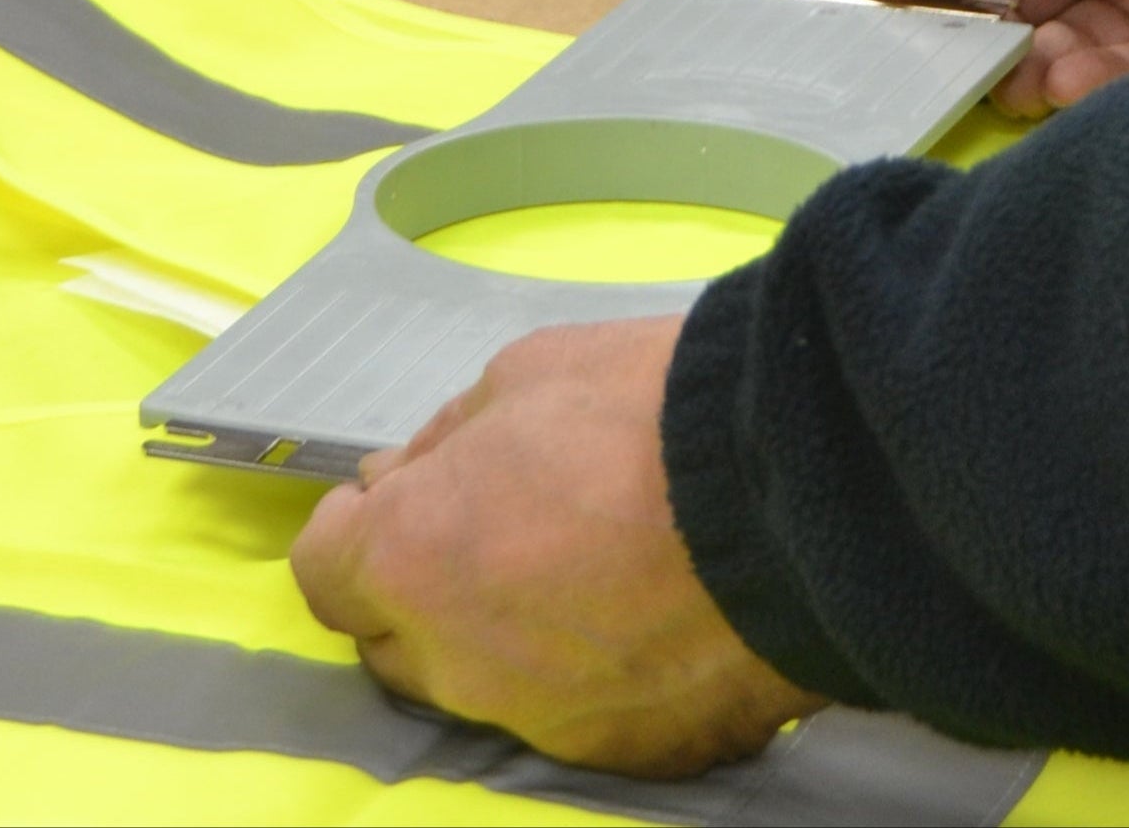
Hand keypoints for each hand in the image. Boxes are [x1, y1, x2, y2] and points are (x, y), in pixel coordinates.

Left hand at [291, 317, 826, 776]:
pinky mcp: (637, 751)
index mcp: (413, 560)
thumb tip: (417, 477)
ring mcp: (549, 720)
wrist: (805, 486)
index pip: (323, 573)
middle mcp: (463, 662)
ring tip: (589, 574)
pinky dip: (602, 675)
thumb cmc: (656, 412)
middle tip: (485, 532)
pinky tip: (655, 619)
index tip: (390, 502)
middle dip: (418, 593)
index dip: (353, 530)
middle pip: (395, 648)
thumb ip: (450, 442)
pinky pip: (588, 717)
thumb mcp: (524, 375)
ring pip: (491, 690)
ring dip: (510, 639)